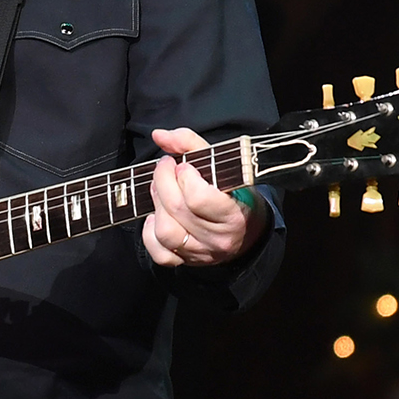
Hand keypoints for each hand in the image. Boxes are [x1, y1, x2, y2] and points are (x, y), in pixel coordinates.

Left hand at [141, 128, 264, 267]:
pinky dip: (150, 233)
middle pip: (177, 209)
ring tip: (161, 190)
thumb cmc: (236, 194)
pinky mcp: (186, 262)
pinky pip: (159, 253)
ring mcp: (200, 253)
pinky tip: (158, 217)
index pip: (198, 197)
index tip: (184, 165)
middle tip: (166, 167)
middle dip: (163, 180)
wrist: (248, 231)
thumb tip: (160, 135)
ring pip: (165, 232)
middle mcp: (217, 239)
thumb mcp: (224, 166)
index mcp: (232, 215)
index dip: (184, 176)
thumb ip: (191, 145)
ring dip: (156, 205)